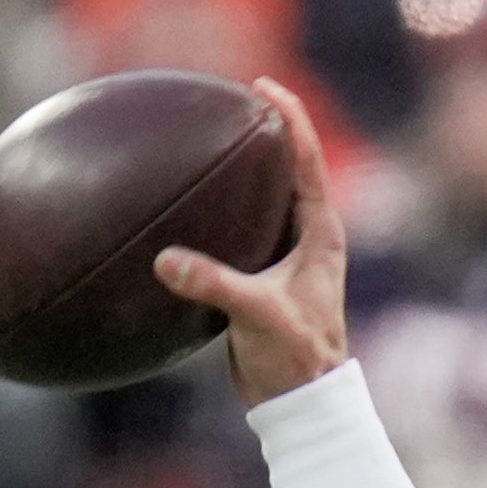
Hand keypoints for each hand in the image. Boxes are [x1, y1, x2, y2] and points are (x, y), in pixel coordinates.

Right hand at [154, 77, 349, 403]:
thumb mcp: (257, 318)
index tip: (265, 86)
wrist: (301, 401)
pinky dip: (218, 207)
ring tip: (209, 137)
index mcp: (320, 235)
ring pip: (266, 198)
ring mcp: (288, 256)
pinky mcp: (265, 276)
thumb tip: (166, 260)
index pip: (308, 162)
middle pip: (290, 169)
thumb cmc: (295, 358)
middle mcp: (309, 238)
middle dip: (266, 131)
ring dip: (244, 168)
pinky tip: (184, 202)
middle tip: (235, 96)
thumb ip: (217, 286)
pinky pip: (240, 227)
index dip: (290, 120)